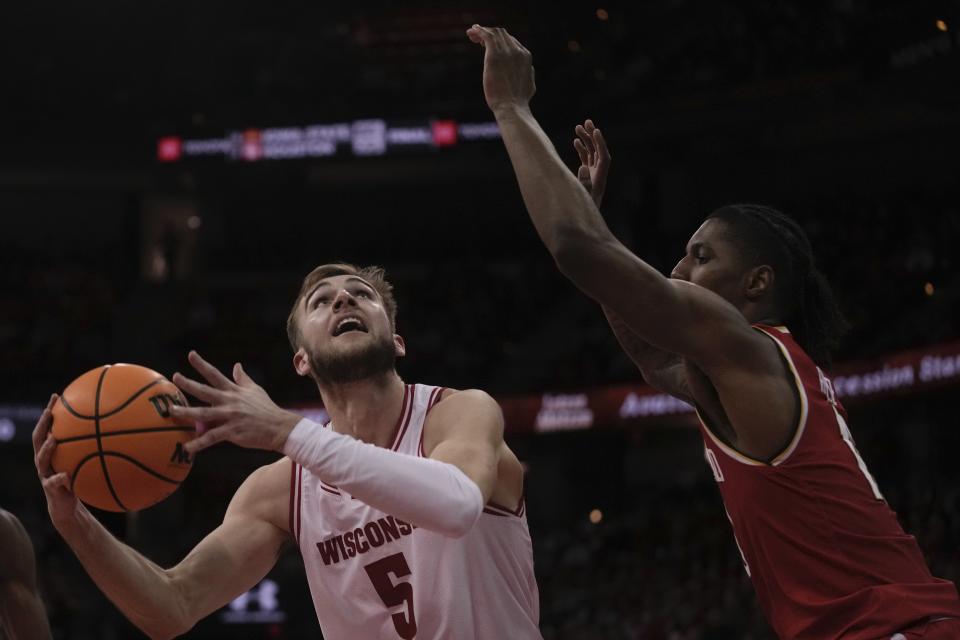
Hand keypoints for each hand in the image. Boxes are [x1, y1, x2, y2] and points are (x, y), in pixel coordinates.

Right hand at [33, 393, 85, 530]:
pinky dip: (59, 478)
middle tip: (49, 412)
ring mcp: (45, 474)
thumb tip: (121, 429)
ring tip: (53, 439)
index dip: (49, 412)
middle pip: (38, 439)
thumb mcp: (87, 461)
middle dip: (42, 424)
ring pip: (41, 459)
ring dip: (46, 449)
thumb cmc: (80, 478)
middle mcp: (45, 460)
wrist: (67, 505)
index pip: (47, 427)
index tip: (56, 396)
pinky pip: (54, 482)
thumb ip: (95, 447)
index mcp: (52, 451)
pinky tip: (66, 475)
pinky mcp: (51, 489)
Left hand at [170, 351, 301, 454]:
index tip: (191, 354)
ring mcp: (230, 416)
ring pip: (203, 413)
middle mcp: (230, 401)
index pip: (215, 374)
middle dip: (188, 383)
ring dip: (186, 412)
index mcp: (234, 391)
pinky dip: (199, 443)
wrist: (279, 427)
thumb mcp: (255, 390)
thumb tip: (236, 365)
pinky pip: (212, 438)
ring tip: (172, 411)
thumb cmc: (267, 408)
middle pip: (205, 391)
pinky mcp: (232, 432)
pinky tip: (187, 448)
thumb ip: (243, 378)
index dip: (202, 364)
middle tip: (175, 377)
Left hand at [466, 25, 535, 115]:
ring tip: (472, 35)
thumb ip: (528, 74)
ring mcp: (506, 52)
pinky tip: (471, 32)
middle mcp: (517, 51)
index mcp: (525, 56)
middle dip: (489, 33)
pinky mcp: (494, 56)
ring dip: (482, 31)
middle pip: (501, 34)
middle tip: (476, 38)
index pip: (510, 40)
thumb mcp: (529, 84)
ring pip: (493, 32)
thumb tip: (529, 70)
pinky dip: (478, 31)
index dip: (498, 40)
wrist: (511, 107)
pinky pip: (486, 35)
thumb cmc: (518, 102)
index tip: (487, 44)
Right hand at [574, 119, 610, 207]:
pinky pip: (586, 160)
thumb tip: (584, 166)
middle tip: (587, 122)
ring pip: (592, 154)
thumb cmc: (582, 213)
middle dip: (593, 137)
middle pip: (599, 152)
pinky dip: (582, 150)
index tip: (595, 131)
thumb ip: (583, 183)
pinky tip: (576, 141)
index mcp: (599, 180)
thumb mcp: (582, 199)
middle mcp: (598, 175)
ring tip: (578, 128)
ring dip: (586, 141)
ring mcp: (593, 176)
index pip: (604, 158)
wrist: (582, 222)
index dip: (601, 144)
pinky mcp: (587, 177)